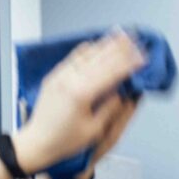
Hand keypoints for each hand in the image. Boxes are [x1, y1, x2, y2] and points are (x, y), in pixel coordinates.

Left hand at [14, 31, 145, 173]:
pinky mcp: (54, 76)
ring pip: (87, 53)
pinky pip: (73, 57)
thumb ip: (109, 108)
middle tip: (137, 41)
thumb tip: (121, 92)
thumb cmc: (64, 142)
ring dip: (105, 44)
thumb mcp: (94, 130)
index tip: (143, 57)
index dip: (129, 63)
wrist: (36, 143)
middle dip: (121, 48)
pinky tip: (97, 44)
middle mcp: (70, 79)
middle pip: (101, 57)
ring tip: (121, 35)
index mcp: (81, 93)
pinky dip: (88, 49)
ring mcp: (60, 75)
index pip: (112, 72)